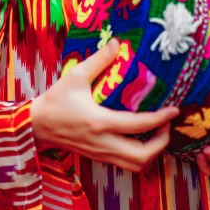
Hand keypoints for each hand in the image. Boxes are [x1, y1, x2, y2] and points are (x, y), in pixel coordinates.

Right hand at [30, 38, 178, 172]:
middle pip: (142, 156)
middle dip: (161, 143)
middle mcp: (103, 143)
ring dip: (152, 152)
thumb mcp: (76, 76)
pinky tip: (142, 139)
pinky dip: (140, 155)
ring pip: (135, 166)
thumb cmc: (55, 100)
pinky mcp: (98, 157)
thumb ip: (98, 60)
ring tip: (157, 133)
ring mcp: (100, 154)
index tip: (174, 110)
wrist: (35, 126)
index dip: (160, 119)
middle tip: (167, 124)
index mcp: (99, 122)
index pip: (138, 125)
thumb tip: (117, 43)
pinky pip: (125, 164)